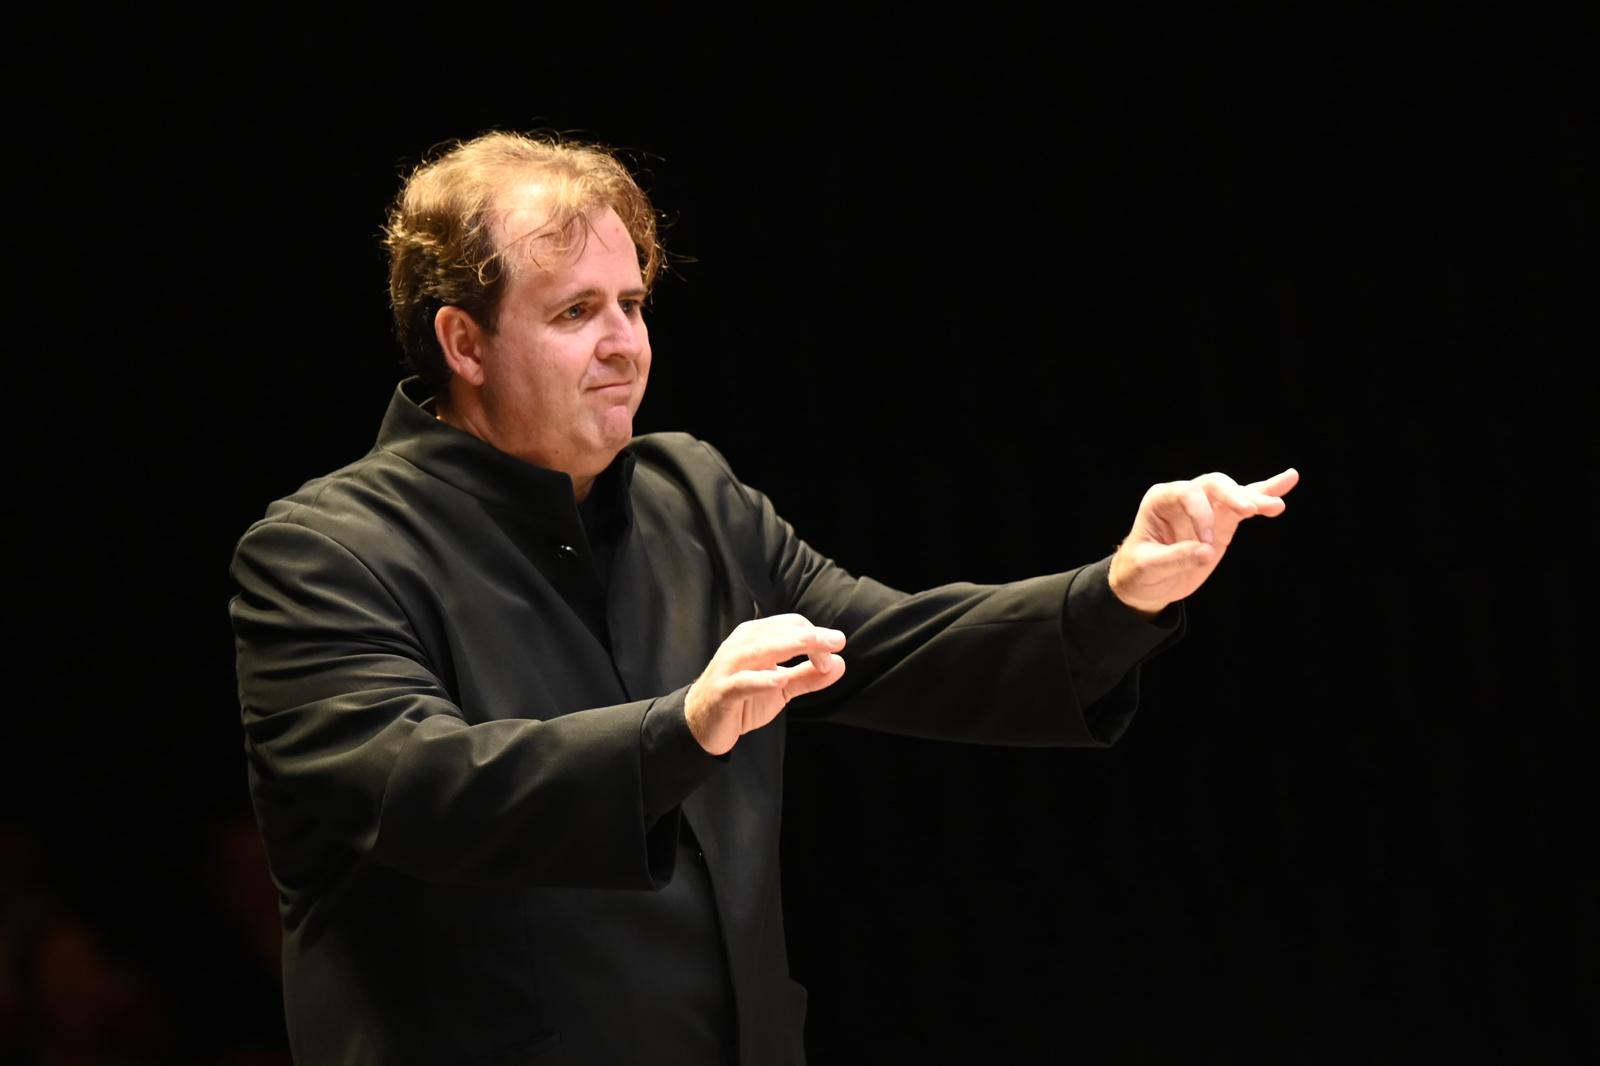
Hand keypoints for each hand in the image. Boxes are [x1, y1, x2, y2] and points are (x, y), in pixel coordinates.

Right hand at [685, 615, 847, 754]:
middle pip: (780, 632)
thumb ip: (808, 676)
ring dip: (791, 647)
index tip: (831, 658)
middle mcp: (742, 644)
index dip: (816, 637)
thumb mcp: (781, 686)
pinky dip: (762, 679)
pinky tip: (780, 680)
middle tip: (837, 642)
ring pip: (762, 649)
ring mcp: (730, 666)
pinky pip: (743, 682)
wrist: (701, 722)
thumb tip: (841, 664)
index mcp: (757, 637)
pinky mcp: (723, 690)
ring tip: (816, 650)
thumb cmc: (742, 699)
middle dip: (811, 636)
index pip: (791, 624)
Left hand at [1108, 468, 1299, 614]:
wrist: (1144, 583)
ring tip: (1276, 506)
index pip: (1186, 493)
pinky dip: (1266, 496)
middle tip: (1249, 510)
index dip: (1200, 515)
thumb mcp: (1147, 568)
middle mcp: (1184, 497)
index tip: (1205, 545)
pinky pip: (1247, 505)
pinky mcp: (1223, 522)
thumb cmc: (1138, 572)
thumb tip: (1206, 551)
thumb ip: (1174, 557)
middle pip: (1213, 485)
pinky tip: (1289, 480)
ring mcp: (1207, 508)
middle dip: (1232, 495)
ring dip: (1256, 497)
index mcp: (1160, 500)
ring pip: (1234, 493)